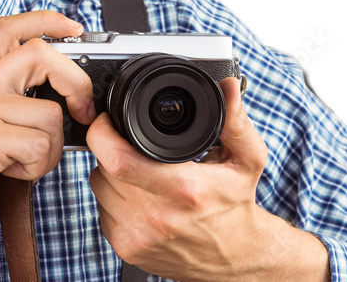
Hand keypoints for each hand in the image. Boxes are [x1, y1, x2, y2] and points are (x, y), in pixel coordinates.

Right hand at [0, 11, 96, 251]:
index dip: (47, 21)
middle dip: (76, 83)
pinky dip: (37, 168)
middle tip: (82, 112)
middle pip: (39, 53)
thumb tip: (70, 105)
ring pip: (50, 113)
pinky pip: (40, 144)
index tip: (74, 29)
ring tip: (23, 164)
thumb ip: (18, 109)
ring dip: (51, 149)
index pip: (9, 29)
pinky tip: (11, 175)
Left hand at [87, 77, 325, 280]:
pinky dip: (113, 197)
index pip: (117, 159)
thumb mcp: (247, 160)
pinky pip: (102, 210)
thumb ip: (235, 122)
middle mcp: (156, 218)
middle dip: (111, 148)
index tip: (109, 121)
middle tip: (133, 145)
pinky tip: (138, 195)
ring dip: (111, 173)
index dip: (103, 134)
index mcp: (183, 191)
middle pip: (104, 168)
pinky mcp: (126, 249)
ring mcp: (138, 237)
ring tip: (140, 170)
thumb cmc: (237, 204)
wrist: (236, 258)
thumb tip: (228, 88)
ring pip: (99, 187)